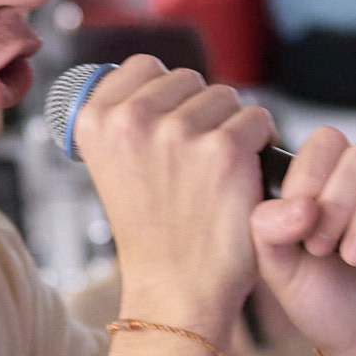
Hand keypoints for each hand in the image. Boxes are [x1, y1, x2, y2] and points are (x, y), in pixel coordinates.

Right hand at [70, 57, 273, 338]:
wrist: (177, 289)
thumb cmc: (153, 229)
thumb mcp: (114, 164)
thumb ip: (127, 116)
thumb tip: (154, 74)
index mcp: (96, 119)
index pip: (145, 66)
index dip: (166, 95)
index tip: (167, 134)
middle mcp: (131, 119)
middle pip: (189, 79)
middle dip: (200, 112)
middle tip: (194, 165)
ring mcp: (178, 132)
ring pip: (225, 97)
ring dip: (230, 128)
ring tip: (215, 174)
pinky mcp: (225, 150)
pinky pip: (257, 120)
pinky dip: (260, 144)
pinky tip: (243, 177)